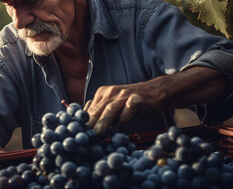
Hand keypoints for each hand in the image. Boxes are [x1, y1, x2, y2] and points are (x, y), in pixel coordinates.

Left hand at [83, 67, 227, 134]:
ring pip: (109, 111)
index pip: (88, 109)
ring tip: (95, 137)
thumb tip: (83, 128)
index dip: (82, 124)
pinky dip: (121, 124)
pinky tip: (117, 133)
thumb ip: (100, 112)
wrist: (155, 92)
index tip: (77, 136)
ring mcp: (124, 95)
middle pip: (96, 110)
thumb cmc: (131, 102)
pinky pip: (127, 114)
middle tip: (82, 140)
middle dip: (89, 126)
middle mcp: (110, 92)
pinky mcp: (136, 99)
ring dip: (102, 125)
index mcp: (102, 92)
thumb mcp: (113, 104)